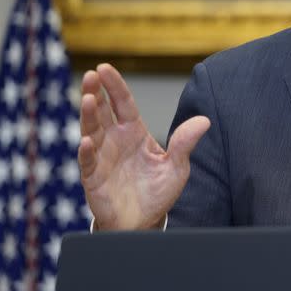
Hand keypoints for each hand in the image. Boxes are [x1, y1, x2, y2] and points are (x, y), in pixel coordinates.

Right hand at [78, 63, 209, 229]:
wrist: (144, 222)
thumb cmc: (157, 192)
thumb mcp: (176, 167)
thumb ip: (185, 143)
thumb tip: (204, 121)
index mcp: (133, 132)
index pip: (123, 103)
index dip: (114, 86)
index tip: (105, 68)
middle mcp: (114, 140)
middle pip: (102, 111)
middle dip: (96, 93)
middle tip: (91, 75)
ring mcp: (101, 158)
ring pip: (90, 131)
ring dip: (88, 116)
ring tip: (87, 100)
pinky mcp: (93, 178)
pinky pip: (87, 163)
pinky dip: (86, 152)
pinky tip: (85, 142)